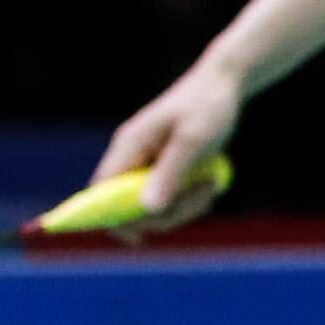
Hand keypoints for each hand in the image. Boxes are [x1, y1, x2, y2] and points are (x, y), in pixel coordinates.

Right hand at [95, 63, 247, 228]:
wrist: (224, 85)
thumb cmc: (207, 107)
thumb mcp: (193, 140)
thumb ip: (169, 173)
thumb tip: (146, 209)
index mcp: (128, 147)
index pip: (100, 193)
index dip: (109, 220)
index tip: (138, 239)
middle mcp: (131, 158)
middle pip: (129, 210)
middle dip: (166, 215)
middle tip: (201, 196)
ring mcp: (147, 166)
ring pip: (154, 210)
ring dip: (185, 208)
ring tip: (211, 182)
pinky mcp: (165, 171)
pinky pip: (170, 202)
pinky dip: (191, 201)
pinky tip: (210, 182)